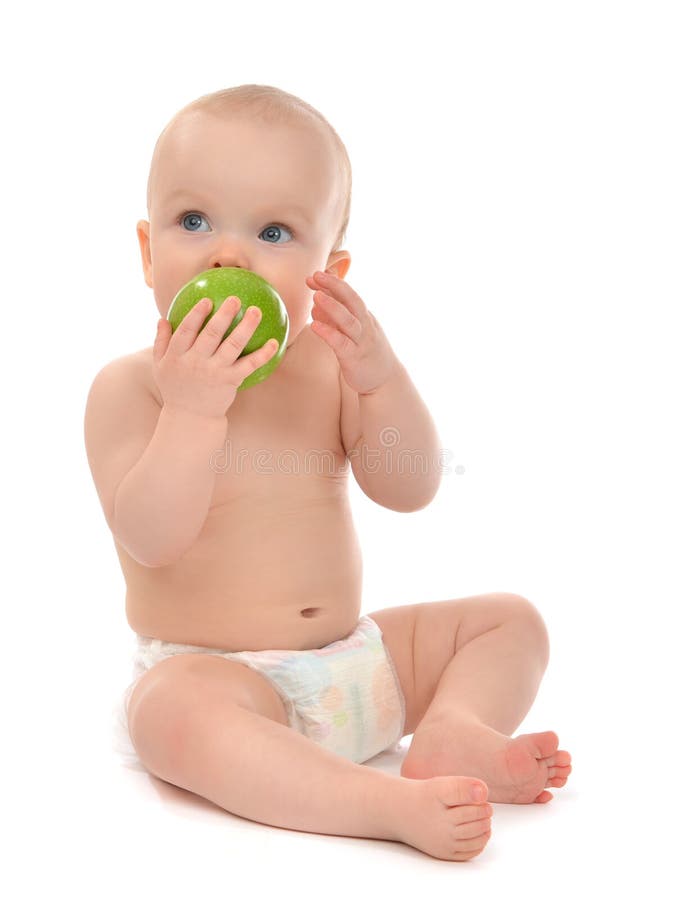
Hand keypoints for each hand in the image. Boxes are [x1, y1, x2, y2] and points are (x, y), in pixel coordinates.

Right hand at [152, 296, 278, 418]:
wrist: (190, 417)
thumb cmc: (176, 388)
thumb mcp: (160, 367)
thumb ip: (161, 342)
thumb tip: (162, 319)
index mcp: (177, 356)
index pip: (186, 330)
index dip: (196, 314)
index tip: (207, 300)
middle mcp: (196, 362)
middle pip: (212, 334)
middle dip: (224, 314)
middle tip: (236, 299)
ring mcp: (214, 372)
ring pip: (233, 345)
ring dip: (246, 327)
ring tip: (256, 311)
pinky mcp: (231, 381)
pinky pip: (249, 365)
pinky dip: (263, 354)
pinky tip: (274, 342)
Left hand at [306, 271, 397, 393]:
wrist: (386, 379)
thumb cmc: (366, 352)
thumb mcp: (353, 330)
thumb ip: (335, 316)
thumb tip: (317, 301)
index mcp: (364, 316)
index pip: (349, 294)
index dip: (333, 283)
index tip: (315, 275)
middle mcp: (365, 325)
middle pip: (352, 300)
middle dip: (335, 285)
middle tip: (316, 275)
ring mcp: (361, 341)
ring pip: (348, 320)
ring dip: (332, 306)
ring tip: (316, 295)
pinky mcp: (355, 357)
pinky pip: (341, 343)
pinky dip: (328, 333)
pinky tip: (315, 326)